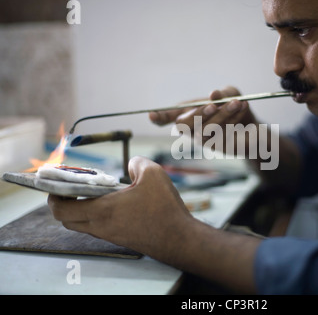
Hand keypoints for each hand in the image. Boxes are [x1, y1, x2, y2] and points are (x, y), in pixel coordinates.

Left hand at [48, 156, 194, 262]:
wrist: (179, 238)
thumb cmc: (164, 208)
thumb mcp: (153, 174)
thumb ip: (137, 163)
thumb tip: (131, 164)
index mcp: (102, 210)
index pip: (61, 209)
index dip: (52, 196)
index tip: (56, 184)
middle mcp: (101, 226)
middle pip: (67, 219)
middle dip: (62, 203)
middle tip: (72, 187)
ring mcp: (110, 234)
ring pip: (82, 225)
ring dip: (79, 210)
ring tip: (93, 192)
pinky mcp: (121, 238)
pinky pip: (98, 228)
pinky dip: (95, 215)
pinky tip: (114, 203)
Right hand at [149, 86, 257, 153]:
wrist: (254, 127)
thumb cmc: (235, 107)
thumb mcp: (230, 94)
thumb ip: (222, 93)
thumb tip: (213, 95)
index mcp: (189, 114)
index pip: (168, 117)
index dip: (159, 116)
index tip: (151, 115)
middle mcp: (192, 129)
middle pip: (184, 125)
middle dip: (199, 113)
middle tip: (214, 103)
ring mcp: (203, 140)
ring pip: (205, 129)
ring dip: (222, 114)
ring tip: (237, 102)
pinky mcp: (218, 147)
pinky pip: (221, 134)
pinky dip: (234, 118)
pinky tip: (243, 106)